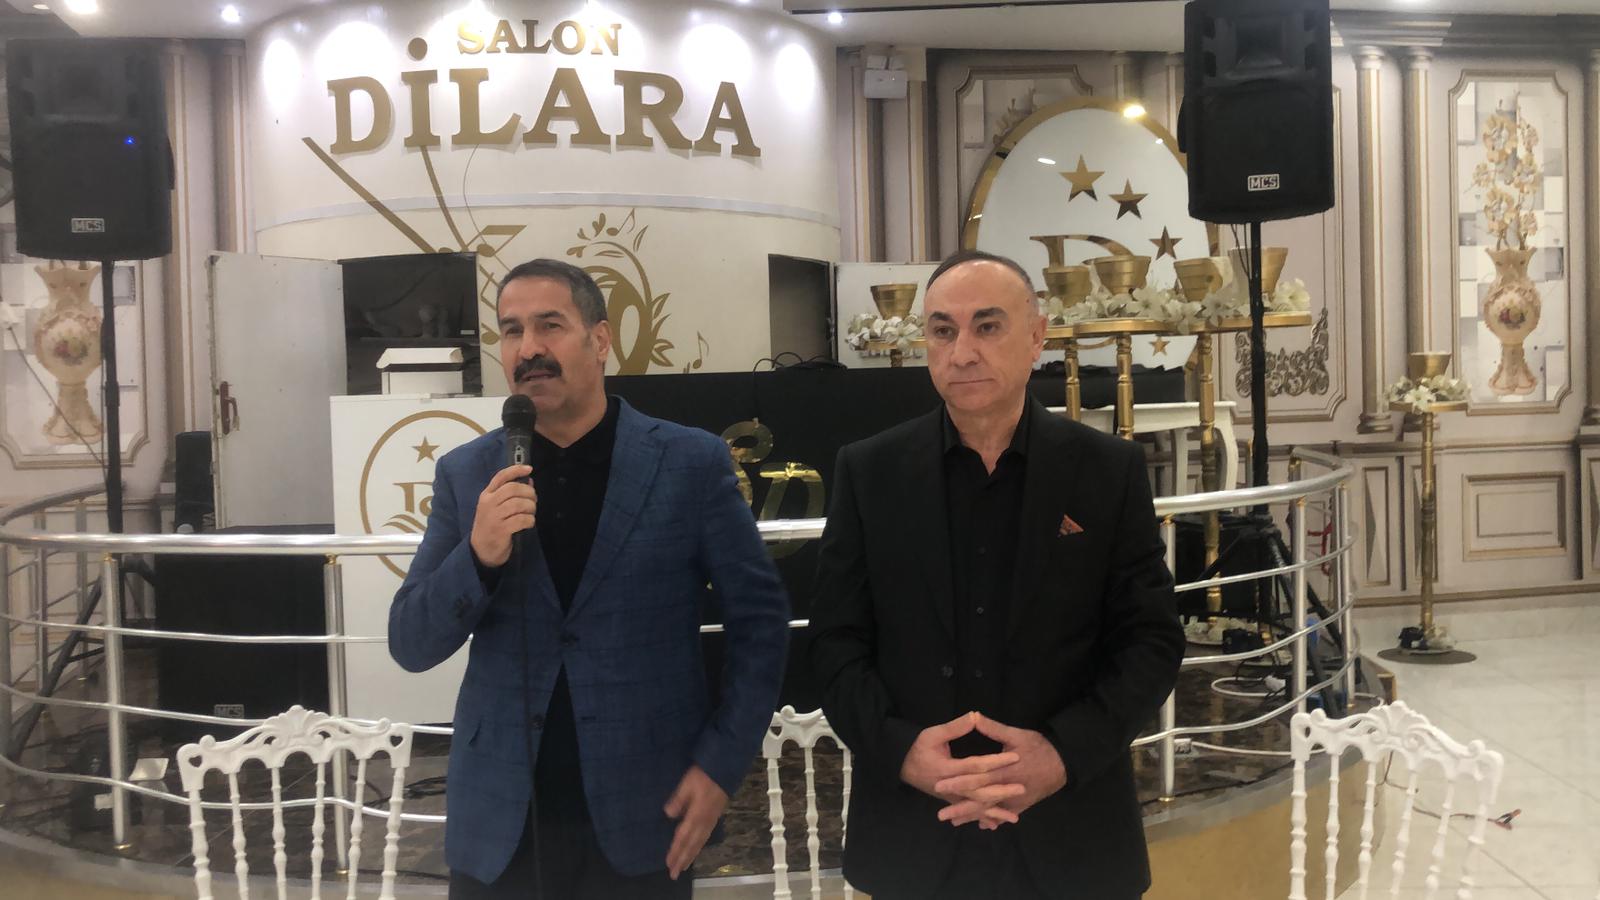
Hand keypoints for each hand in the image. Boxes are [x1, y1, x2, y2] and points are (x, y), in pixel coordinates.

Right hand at [468, 465, 535, 568]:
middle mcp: (488, 503)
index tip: (529, 468)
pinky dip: (530, 520)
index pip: (501, 477)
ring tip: (531, 512)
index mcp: (486, 495)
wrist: (481, 550)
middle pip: (512, 488)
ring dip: (530, 507)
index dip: (516, 470)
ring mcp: (494, 517)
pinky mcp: (501, 530)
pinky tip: (528, 523)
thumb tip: (529, 481)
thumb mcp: (495, 507)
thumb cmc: (492, 526)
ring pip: (519, 504)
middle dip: (528, 492)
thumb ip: (509, 494)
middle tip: (533, 499)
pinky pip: (521, 520)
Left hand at [663, 765, 727, 879]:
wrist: (724, 770)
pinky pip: (705, 837)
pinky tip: (696, 849)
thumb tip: (668, 814)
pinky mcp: (714, 817)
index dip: (675, 851)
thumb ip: (678, 799)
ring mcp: (711, 820)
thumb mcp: (687, 784)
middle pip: (692, 845)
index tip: (668, 863)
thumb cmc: (704, 775)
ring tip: (684, 866)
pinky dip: (699, 847)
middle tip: (674, 874)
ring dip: (691, 856)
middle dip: (683, 859)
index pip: (683, 837)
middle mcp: (704, 822)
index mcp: (696, 815)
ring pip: (700, 843)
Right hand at [901, 712, 1023, 828]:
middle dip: (1001, 791)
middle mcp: (950, 787)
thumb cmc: (918, 749)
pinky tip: (995, 825)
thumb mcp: (932, 734)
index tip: (1015, 756)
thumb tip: (974, 716)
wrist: (903, 767)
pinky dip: (982, 819)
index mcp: (947, 768)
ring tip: (1014, 818)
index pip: (976, 765)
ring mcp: (951, 797)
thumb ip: (954, 727)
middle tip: (1022, 788)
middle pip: (979, 791)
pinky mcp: (951, 801)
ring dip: (995, 812)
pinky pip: (969, 813)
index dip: (996, 761)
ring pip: (976, 807)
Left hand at [936, 713, 1066, 828]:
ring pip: (991, 810)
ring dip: (973, 816)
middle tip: (941, 814)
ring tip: (954, 822)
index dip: (958, 782)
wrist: (1063, 763)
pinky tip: (982, 825)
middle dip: (960, 807)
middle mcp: (1008, 788)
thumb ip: (993, 728)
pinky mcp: (1023, 804)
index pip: (976, 778)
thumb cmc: (1039, 747)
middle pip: (980, 800)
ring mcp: (1016, 799)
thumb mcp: (1016, 735)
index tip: (940, 786)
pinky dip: (994, 819)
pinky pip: (1006, 814)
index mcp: (1004, 770)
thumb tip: (973, 715)